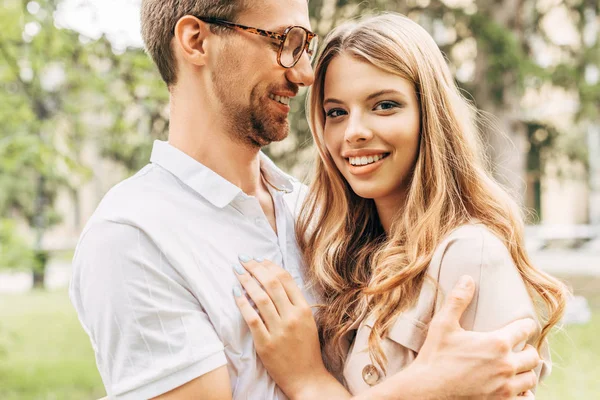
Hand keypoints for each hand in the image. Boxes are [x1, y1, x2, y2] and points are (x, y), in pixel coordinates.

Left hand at [232, 257, 334, 398]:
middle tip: (243, 260)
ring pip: (260, 298)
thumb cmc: (306, 348)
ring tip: (238, 272)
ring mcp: (279, 330)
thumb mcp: (307, 321)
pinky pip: (252, 319)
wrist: (306, 378)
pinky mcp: (265, 344)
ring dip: (247, 281)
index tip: (259, 260)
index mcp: (304, 309)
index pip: (286, 279)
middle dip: (255, 268)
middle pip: (271, 284)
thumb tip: (277, 279)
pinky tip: (235, 293)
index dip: (270, 265)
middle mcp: (292, 317)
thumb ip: (294, 302)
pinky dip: (242, 303)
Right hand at [412, 275, 539, 398]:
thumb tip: (467, 279)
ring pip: (531, 379)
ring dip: (526, 372)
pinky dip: (524, 393)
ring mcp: (506, 388)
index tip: (524, 325)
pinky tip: (514, 388)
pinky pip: (526, 399)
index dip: (526, 325)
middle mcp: (506, 366)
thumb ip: (457, 300)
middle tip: (519, 348)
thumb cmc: (434, 357)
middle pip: (533, 356)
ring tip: (517, 367)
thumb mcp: (443, 324)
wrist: (426, 391)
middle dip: (528, 350)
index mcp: (497, 343)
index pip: (525, 330)